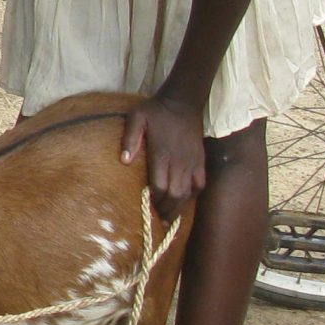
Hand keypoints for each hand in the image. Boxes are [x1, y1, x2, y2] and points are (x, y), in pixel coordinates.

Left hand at [122, 92, 207, 216]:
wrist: (182, 102)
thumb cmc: (155, 111)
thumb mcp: (135, 119)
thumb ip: (130, 139)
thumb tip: (124, 161)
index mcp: (161, 154)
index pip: (159, 186)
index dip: (154, 200)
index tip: (148, 208)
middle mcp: (179, 162)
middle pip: (175, 194)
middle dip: (167, 209)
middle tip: (160, 221)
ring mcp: (192, 162)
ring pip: (189, 192)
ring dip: (180, 207)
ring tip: (171, 217)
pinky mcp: (200, 160)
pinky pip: (200, 183)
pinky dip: (193, 195)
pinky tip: (185, 200)